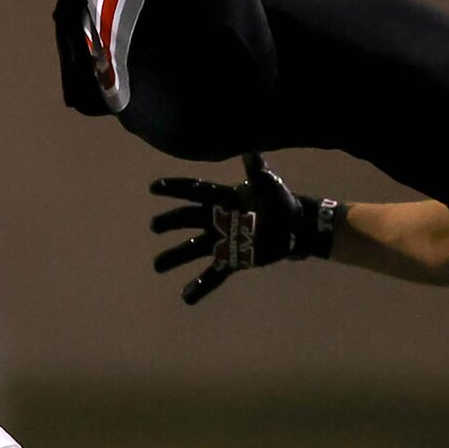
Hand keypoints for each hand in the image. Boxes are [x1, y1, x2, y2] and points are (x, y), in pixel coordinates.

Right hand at [149, 153, 335, 303]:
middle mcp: (217, 219)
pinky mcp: (233, 260)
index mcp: (223, 199)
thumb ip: (257, 171)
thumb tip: (250, 150)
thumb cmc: (280, 201)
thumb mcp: (269, 184)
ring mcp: (222, 241)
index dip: (175, 188)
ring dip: (175, 257)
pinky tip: (185, 297)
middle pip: (187, 219)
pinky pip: (213, 275)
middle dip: (169, 222)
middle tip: (154, 226)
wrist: (295, 227)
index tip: (154, 188)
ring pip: (193, 249)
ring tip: (157, 266)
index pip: (195, 191)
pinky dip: (200, 287)